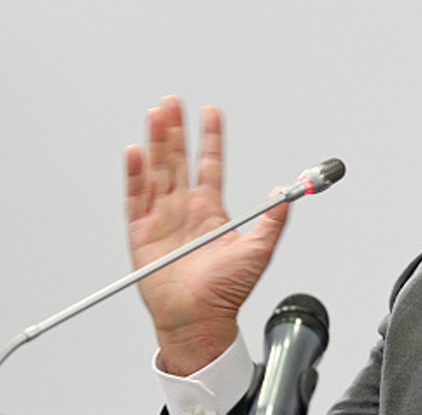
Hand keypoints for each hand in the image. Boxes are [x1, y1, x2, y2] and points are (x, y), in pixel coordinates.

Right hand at [126, 96, 289, 375]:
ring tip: (157, 115)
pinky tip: (136, 152)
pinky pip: (136, 198)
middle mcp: (184, 208)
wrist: (200, 319)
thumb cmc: (226, 291)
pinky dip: (135, 175)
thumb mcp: (258, 251)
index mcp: (210, 209)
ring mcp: (161, 218)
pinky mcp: (141, 233)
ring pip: (157, 171)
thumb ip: (272, 221)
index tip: (212, 112)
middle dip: (177, 130)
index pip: (210, 163)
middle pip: (178, 160)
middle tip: (174, 102)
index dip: (211, 138)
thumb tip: (287, 194)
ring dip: (157, 143)